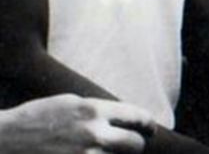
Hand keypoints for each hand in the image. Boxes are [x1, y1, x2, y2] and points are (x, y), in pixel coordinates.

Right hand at [0, 94, 155, 153]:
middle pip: (135, 145)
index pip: (137, 117)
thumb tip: (123, 117)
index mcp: (92, 110)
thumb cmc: (34, 119)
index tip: (150, 130)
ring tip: (102, 152)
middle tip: (133, 146)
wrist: (3, 140)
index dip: (147, 124)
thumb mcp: (68, 103)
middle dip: (136, 146)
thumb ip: (97, 110)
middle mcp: (92, 133)